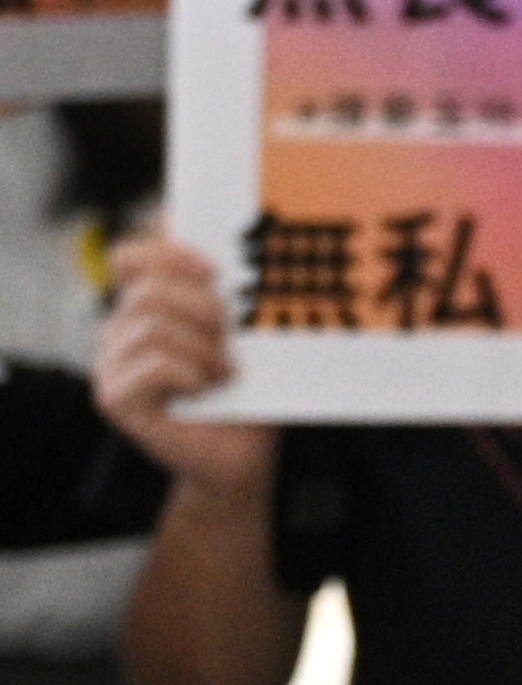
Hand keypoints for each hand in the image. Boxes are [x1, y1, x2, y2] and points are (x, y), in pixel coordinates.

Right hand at [92, 234, 276, 504]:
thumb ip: (226, 285)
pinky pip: (154, 364)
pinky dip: (192, 374)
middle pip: (150, 290)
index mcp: (146, 306)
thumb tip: (213, 230)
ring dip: (204, 349)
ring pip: (154, 326)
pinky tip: (206, 389)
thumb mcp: (244, 329)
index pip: (131, 256)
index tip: (215, 271)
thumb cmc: (247, 389)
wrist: (242, 454)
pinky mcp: (114, 397)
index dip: (169, 252)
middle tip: (231, 340)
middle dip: (205, 309)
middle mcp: (119, 330)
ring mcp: (111, 365)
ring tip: (224, 372)